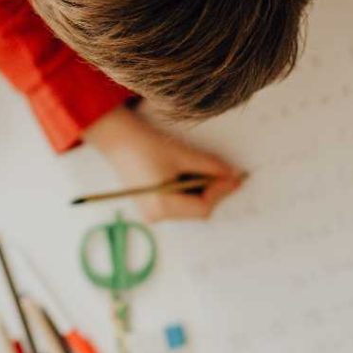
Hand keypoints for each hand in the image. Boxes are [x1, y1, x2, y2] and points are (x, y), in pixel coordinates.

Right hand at [87, 107, 245, 221]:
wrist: (118, 137)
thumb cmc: (146, 145)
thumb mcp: (182, 154)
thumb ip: (210, 166)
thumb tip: (232, 174)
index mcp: (162, 206)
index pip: (203, 207)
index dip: (221, 191)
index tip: (235, 176)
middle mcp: (156, 215)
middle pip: (197, 209)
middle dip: (213, 191)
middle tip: (226, 172)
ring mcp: (152, 212)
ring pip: (189, 206)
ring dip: (203, 189)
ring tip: (208, 169)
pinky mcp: (150, 203)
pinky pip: (179, 201)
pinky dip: (190, 188)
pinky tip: (191, 172)